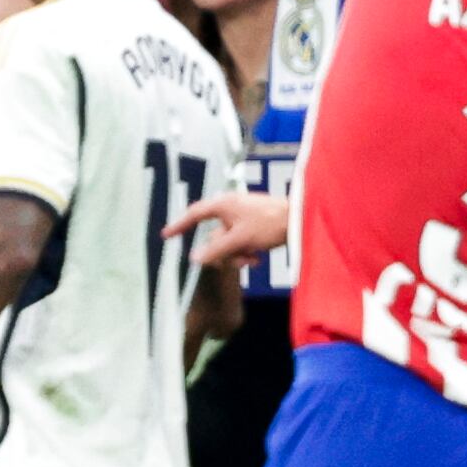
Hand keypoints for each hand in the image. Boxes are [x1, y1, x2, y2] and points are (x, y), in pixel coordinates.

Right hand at [166, 190, 289, 269]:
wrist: (299, 220)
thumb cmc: (269, 224)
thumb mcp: (239, 240)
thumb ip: (216, 250)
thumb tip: (194, 258)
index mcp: (223, 205)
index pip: (194, 214)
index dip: (179, 225)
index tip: (166, 235)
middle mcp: (230, 208)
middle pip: (213, 237)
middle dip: (224, 253)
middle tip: (237, 261)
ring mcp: (241, 217)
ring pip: (227, 242)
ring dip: (237, 255)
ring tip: (253, 259)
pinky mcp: (252, 224)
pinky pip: (239, 241)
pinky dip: (245, 251)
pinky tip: (258, 258)